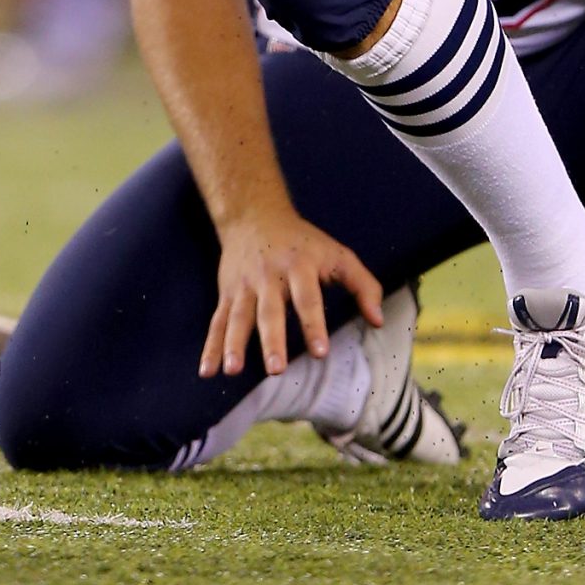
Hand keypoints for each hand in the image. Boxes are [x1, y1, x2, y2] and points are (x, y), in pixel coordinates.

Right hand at [200, 205, 381, 381]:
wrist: (254, 212)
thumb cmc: (303, 242)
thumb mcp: (337, 254)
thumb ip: (363, 285)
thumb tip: (378, 321)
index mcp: (299, 267)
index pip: (308, 298)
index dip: (314, 324)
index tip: (320, 352)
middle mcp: (269, 276)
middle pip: (270, 311)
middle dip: (272, 339)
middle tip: (275, 369)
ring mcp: (244, 286)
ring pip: (238, 316)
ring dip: (234, 344)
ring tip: (233, 370)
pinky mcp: (227, 293)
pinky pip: (217, 322)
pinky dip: (210, 346)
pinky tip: (207, 371)